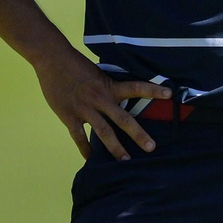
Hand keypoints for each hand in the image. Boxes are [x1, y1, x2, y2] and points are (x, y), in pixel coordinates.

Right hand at [34, 50, 171, 160]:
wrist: (52, 60)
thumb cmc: (77, 65)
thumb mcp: (99, 73)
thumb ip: (110, 87)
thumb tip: (124, 96)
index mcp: (109, 86)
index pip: (136, 88)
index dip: (152, 91)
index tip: (170, 94)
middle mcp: (100, 99)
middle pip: (123, 119)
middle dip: (138, 134)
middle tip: (151, 147)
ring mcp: (85, 109)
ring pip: (103, 132)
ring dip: (115, 148)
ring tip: (126, 161)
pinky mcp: (69, 116)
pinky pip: (78, 137)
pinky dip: (85, 150)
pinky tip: (90, 160)